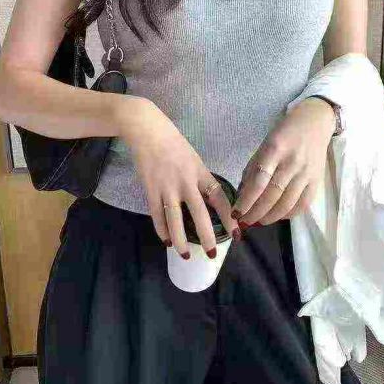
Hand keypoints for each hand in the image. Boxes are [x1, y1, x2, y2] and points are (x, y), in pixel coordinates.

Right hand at [119, 97, 239, 258]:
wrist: (146, 129)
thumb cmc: (172, 141)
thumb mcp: (193, 158)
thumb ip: (200, 178)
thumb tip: (208, 200)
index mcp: (200, 172)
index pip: (219, 197)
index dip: (229, 216)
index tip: (237, 232)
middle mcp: (186, 181)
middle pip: (199, 214)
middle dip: (207, 236)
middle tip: (211, 253)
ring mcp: (167, 186)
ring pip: (175, 220)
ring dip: (181, 240)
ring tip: (185, 255)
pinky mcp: (150, 188)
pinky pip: (156, 215)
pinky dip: (161, 229)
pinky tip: (166, 240)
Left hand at [231, 97, 335, 226]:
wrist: (314, 122)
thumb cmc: (284, 134)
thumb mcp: (264, 145)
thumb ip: (253, 168)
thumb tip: (243, 195)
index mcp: (275, 149)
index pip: (259, 181)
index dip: (246, 200)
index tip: (236, 212)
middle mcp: (292, 162)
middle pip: (272, 195)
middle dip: (256, 212)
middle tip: (245, 221)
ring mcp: (306, 172)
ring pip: (287, 203)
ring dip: (271, 217)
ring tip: (259, 221)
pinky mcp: (317, 181)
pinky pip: (302, 204)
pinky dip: (289, 214)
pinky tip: (278, 216)